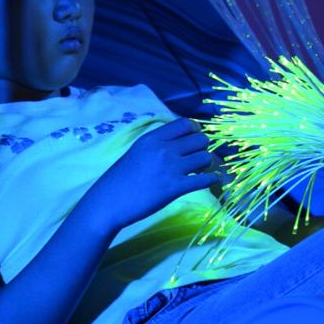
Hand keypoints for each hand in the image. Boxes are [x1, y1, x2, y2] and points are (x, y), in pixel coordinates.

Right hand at [81, 118, 220, 234]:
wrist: (110, 199)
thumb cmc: (122, 177)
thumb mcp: (138, 150)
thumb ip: (158, 144)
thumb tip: (180, 143)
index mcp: (153, 137)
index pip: (185, 124)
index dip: (195, 130)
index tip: (195, 138)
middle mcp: (164, 149)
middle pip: (200, 139)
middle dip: (204, 147)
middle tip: (199, 157)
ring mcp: (171, 168)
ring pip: (205, 157)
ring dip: (209, 164)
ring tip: (204, 170)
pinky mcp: (176, 187)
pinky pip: (205, 179)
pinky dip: (213, 179)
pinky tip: (213, 181)